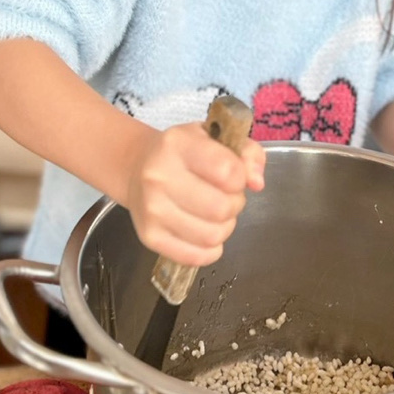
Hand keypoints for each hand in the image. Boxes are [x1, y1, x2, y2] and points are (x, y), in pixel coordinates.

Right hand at [125, 122, 265, 265]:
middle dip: (234, 204)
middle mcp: (159, 176)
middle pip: (221, 208)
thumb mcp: (215, 137)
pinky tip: (205, 231)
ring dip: (224, 227)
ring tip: (215, 213)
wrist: (136, 167)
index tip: (233, 175)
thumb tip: (257, 183)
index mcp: (178, 144)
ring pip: (212, 236)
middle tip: (226, 196)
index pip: (227, 171)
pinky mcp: (149, 237)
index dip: (241, 177)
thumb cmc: (183, 152)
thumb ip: (247, 153)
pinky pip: (196, 257)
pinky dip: (210, 249)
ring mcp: (152, 210)